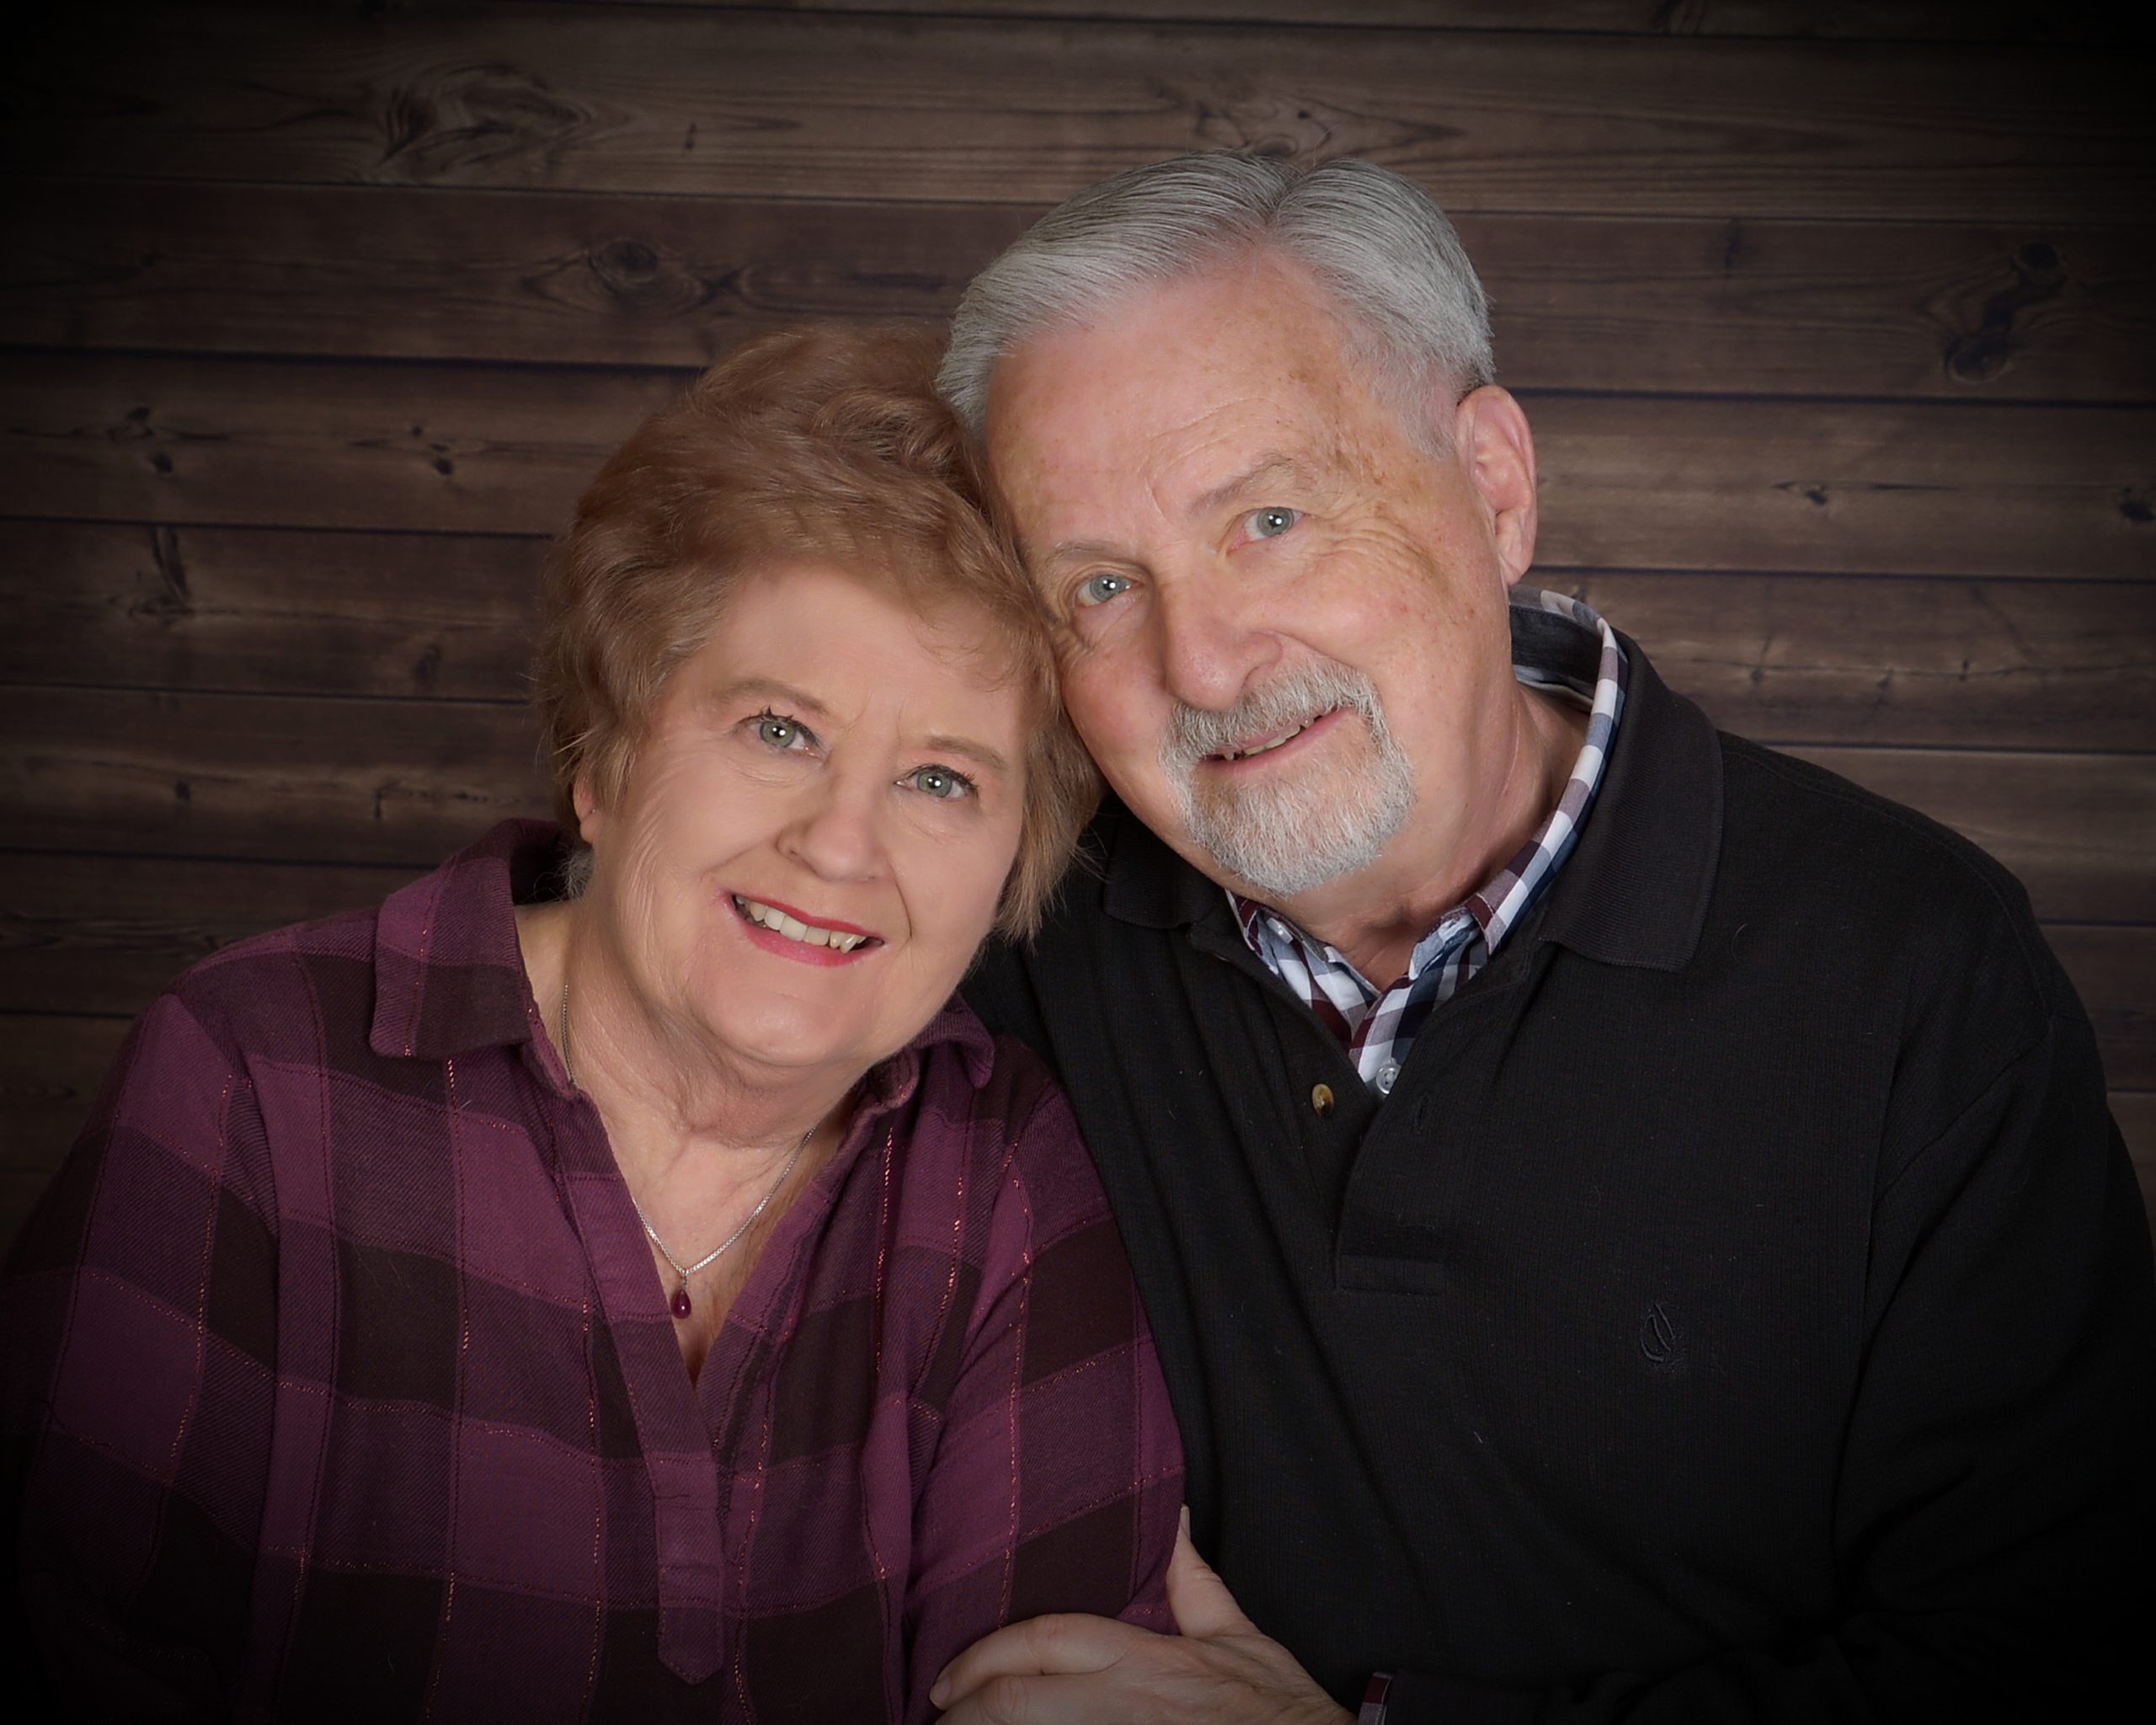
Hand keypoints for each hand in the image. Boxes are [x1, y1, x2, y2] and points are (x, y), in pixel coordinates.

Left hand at [930, 1510, 1352, 1723]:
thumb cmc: (1279, 1711)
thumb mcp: (1240, 1638)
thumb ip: (1193, 1582)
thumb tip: (1173, 1515)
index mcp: (1144, 1660)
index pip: (1045, 1641)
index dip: (984, 1658)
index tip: (947, 1679)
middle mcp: (1126, 1704)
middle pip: (1019, 1700)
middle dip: (965, 1709)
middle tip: (936, 1719)